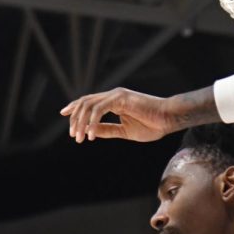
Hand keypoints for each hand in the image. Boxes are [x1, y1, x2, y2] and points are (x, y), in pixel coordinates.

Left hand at [60, 87, 176, 142]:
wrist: (169, 119)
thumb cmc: (153, 125)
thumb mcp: (125, 131)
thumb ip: (108, 130)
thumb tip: (91, 132)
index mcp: (114, 101)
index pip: (89, 102)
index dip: (75, 108)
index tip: (65, 116)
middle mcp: (113, 95)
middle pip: (85, 102)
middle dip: (75, 119)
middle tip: (74, 136)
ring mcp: (116, 95)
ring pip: (89, 105)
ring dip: (81, 122)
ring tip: (80, 138)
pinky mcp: (121, 98)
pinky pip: (99, 109)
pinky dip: (93, 122)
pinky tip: (92, 134)